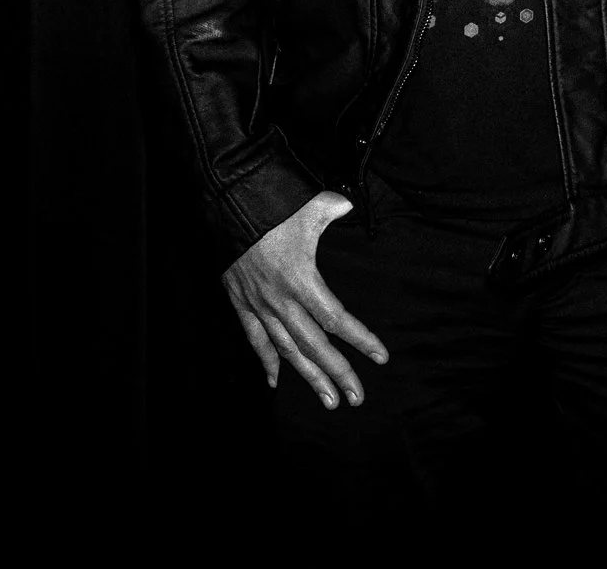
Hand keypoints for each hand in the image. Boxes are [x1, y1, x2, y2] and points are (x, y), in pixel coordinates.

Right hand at [222, 192, 388, 408]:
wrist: (225, 205)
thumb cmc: (271, 204)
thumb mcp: (311, 205)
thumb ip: (335, 209)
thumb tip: (350, 206)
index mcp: (301, 280)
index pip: (336, 319)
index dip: (361, 340)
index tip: (381, 358)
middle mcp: (280, 300)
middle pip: (315, 346)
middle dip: (338, 374)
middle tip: (357, 398)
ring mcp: (258, 305)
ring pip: (287, 351)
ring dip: (308, 378)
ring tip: (328, 401)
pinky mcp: (240, 302)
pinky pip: (254, 339)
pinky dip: (266, 361)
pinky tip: (275, 381)